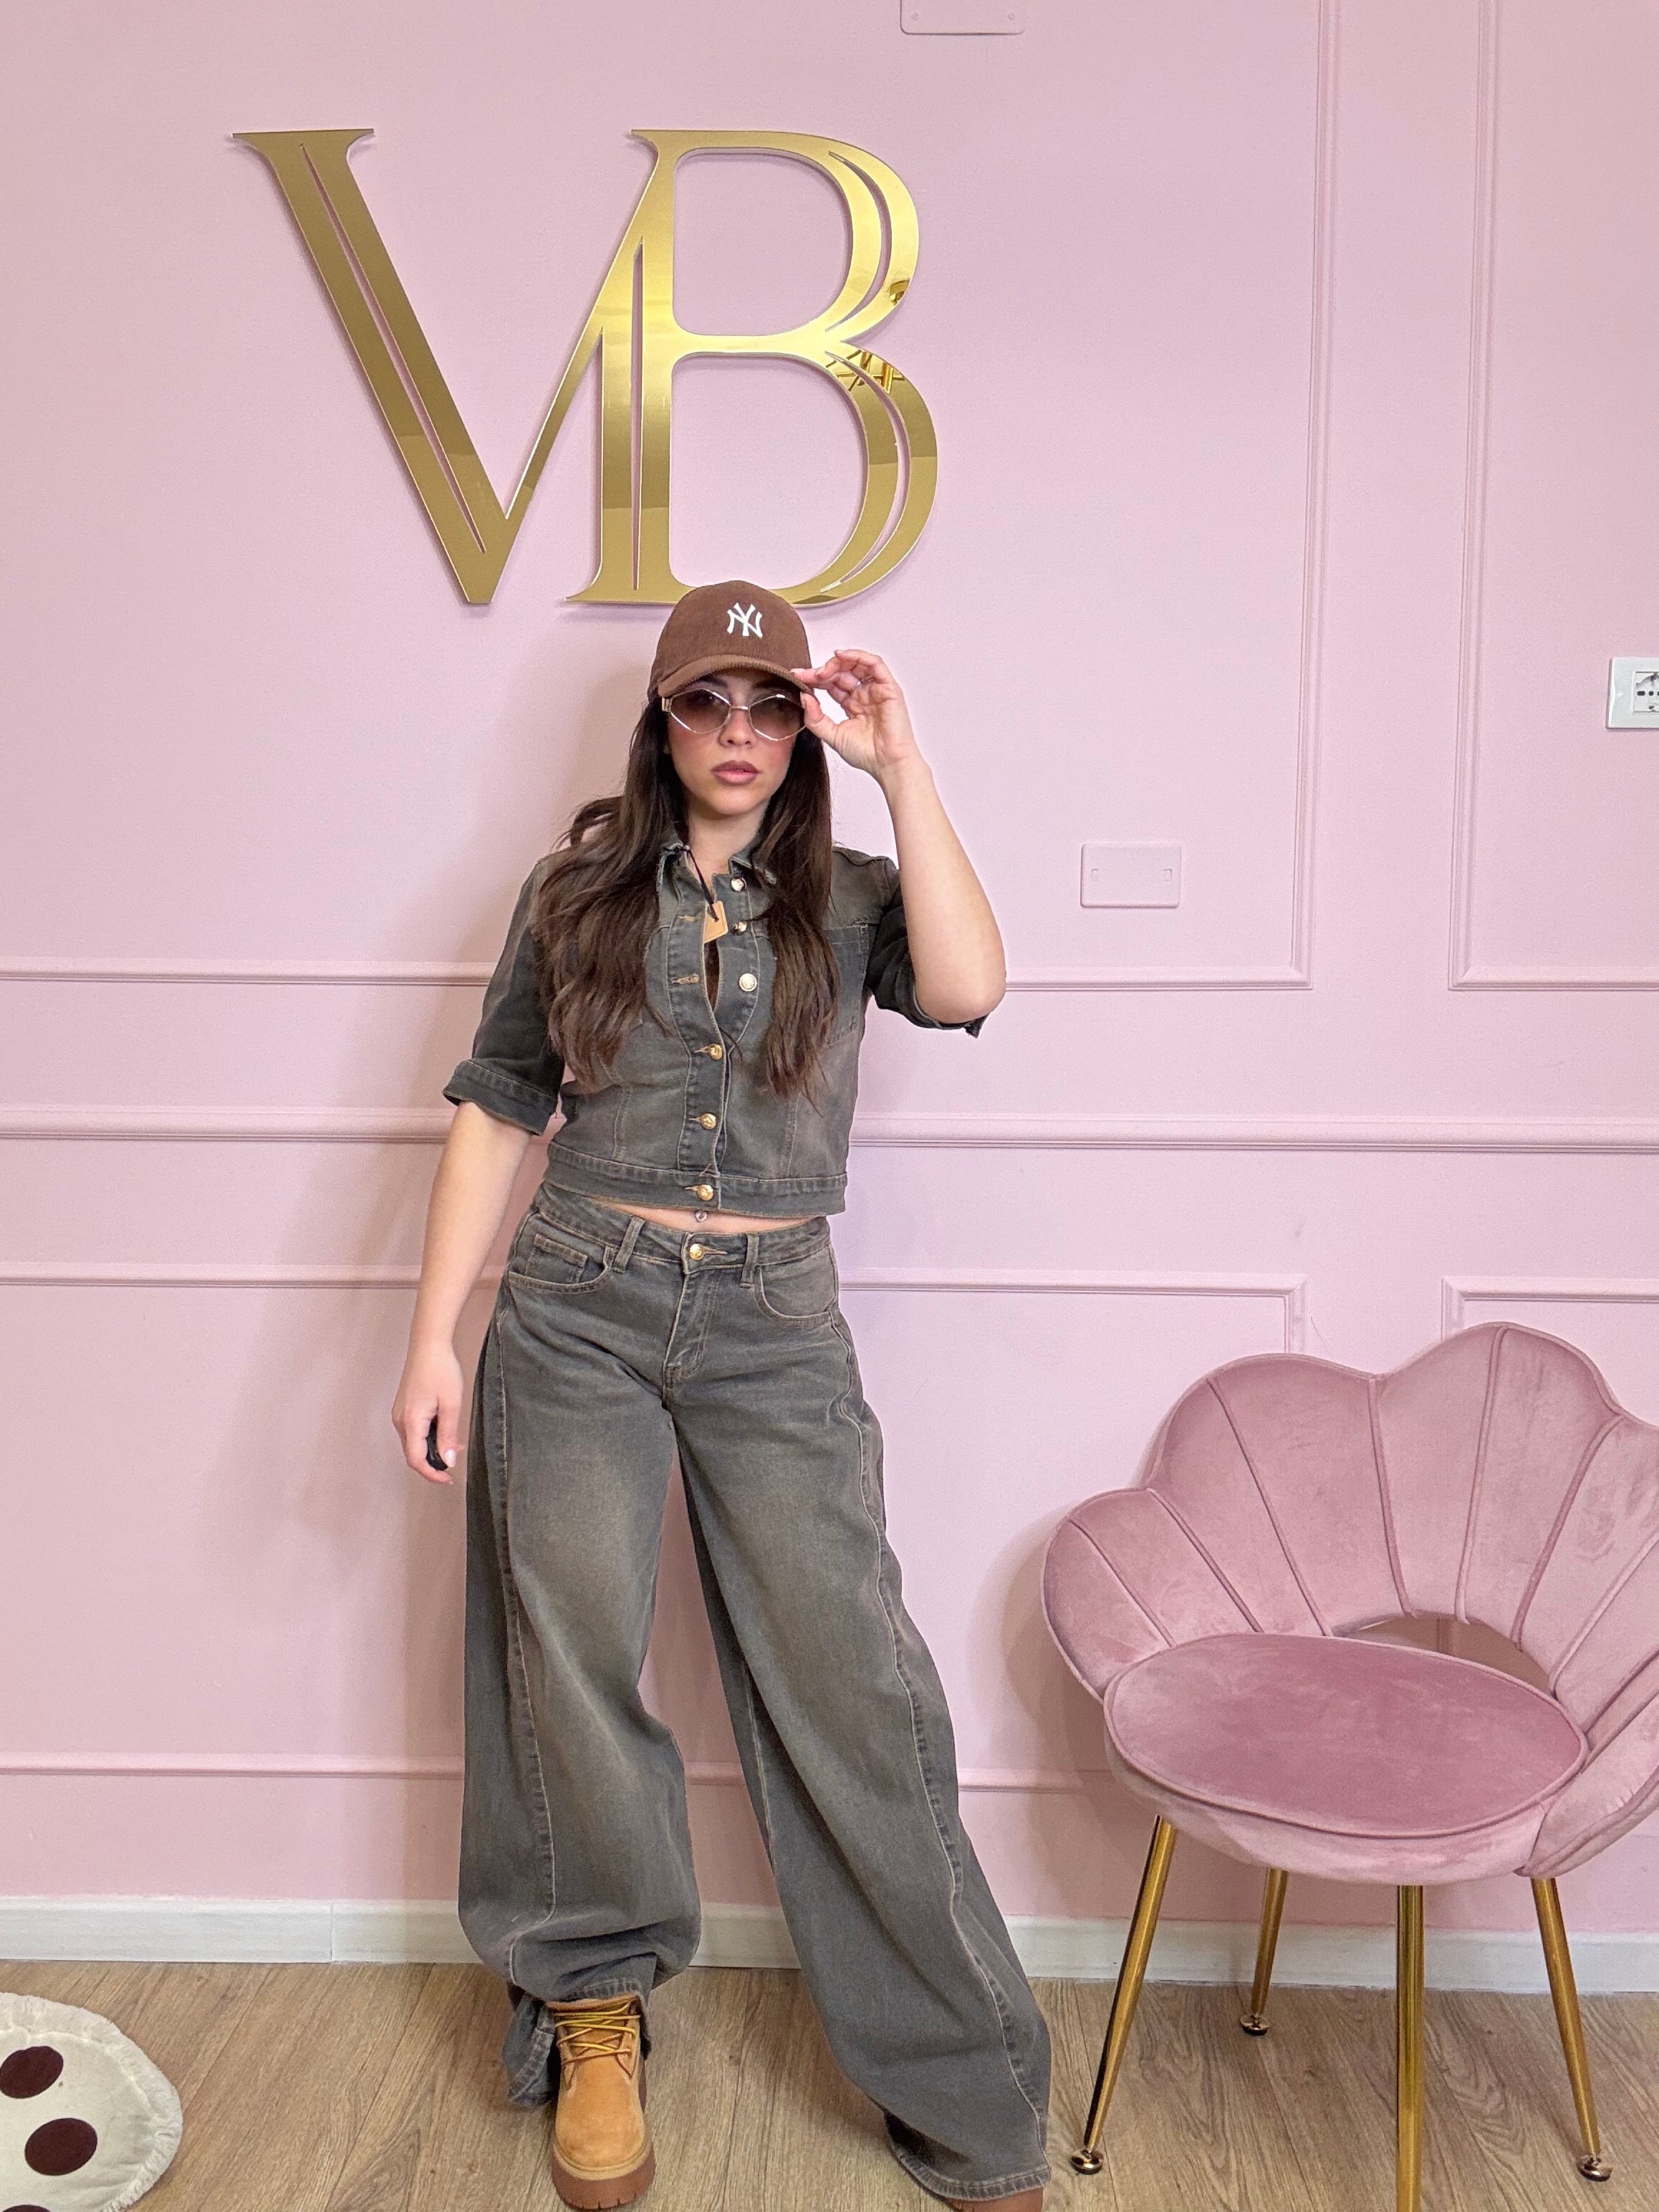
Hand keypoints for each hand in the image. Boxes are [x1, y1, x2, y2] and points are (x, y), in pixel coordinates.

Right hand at [392, 1340, 464, 1484]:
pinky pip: (414, 1431)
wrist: (429, 1345)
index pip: (416, 1460)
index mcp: (410, 1422)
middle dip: (433, 1463)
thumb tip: (448, 1461)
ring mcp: (400, 1414)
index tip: (448, 1479)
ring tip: (455, 1444)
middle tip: (455, 1462)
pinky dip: (428, 1437)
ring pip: (414, 1443)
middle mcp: (400, 1420)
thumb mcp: (451, 1404)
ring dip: (432, 1449)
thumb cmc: (441, 1370)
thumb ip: (448, 1434)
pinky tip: (445, 1430)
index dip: (431, 1474)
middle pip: (413, 1454)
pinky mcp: (404, 1408)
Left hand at [790, 649, 924, 783]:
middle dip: (822, 671)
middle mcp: (864, 696)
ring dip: (837, 662)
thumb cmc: (866, 754)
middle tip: (807, 675)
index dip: (815, 679)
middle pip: (842, 672)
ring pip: (857, 664)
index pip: (832, 684)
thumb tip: (804, 696)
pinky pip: (874, 664)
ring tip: (823, 670)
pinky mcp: (888, 688)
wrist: (887, 764)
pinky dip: (858, 656)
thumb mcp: (831, 735)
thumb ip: (815, 717)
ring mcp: (876, 690)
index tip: (798, 678)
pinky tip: (840, 656)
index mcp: (853, 705)